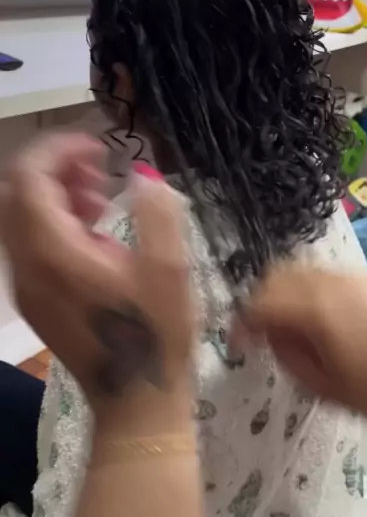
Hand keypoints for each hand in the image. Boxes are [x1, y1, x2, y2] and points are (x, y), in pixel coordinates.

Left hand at [1, 133, 193, 429]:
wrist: (136, 399)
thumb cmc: (155, 331)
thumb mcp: (169, 266)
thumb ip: (157, 210)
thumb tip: (142, 174)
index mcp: (53, 253)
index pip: (29, 178)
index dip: (59, 149)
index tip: (101, 148)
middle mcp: (26, 265)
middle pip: (16, 192)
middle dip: (54, 168)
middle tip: (101, 169)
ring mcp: (25, 283)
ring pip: (19, 216)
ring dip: (54, 193)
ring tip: (103, 198)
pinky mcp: (34, 296)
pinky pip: (28, 241)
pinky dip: (53, 219)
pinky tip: (95, 229)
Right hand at [237, 266, 366, 419]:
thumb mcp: (321, 384)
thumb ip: (287, 354)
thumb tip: (268, 334)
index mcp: (314, 309)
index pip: (259, 302)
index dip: (240, 322)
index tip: (237, 342)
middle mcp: (327, 281)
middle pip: (273, 275)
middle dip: (259, 300)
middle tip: (260, 332)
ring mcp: (346, 273)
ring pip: (296, 268)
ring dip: (281, 290)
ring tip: (288, 322)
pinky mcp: (361, 274)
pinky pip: (320, 272)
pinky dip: (305, 287)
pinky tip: (316, 314)